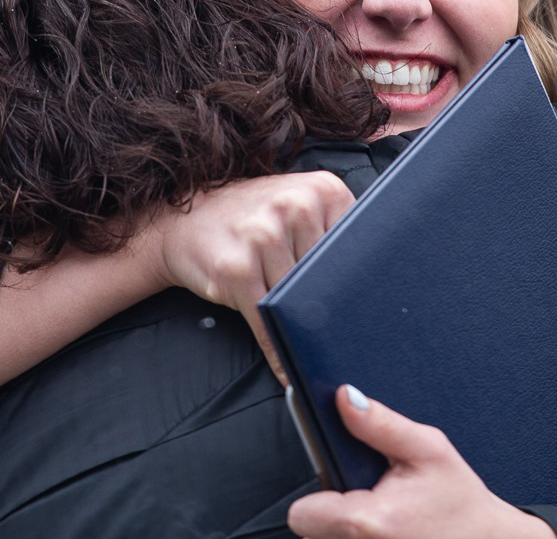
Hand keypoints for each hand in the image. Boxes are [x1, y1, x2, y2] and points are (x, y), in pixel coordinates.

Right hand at [153, 171, 353, 381]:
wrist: (184, 221)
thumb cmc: (249, 216)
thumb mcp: (297, 204)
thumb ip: (333, 231)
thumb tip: (373, 285)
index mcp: (322, 189)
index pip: (358, 249)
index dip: (359, 283)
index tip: (362, 306)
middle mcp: (294, 206)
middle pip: (331, 278)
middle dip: (330, 309)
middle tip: (337, 335)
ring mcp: (264, 236)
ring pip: (301, 302)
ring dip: (303, 331)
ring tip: (307, 344)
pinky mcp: (237, 269)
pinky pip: (268, 323)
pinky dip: (278, 352)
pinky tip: (286, 367)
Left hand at [288, 386, 555, 538]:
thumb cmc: (461, 501)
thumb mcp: (427, 448)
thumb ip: (380, 423)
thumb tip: (343, 398)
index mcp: (367, 520)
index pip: (301, 514)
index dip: (314, 496)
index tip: (336, 482)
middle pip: (314, 529)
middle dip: (332, 508)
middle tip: (369, 494)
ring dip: (347, 524)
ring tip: (384, 510)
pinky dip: (363, 535)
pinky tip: (391, 526)